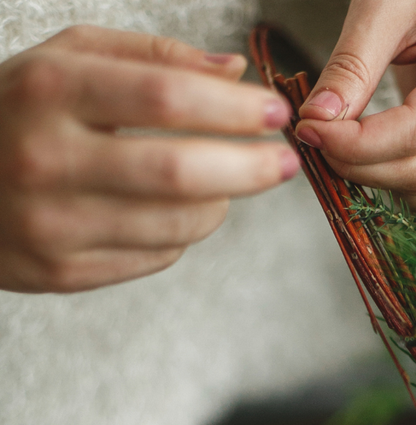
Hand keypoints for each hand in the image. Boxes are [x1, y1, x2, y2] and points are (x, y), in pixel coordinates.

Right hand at [0, 26, 298, 293]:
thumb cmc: (17, 112)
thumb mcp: (64, 61)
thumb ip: (151, 57)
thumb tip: (234, 70)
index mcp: (47, 90)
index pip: (164, 98)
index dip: (232, 108)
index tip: (274, 111)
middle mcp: (46, 157)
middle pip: (179, 170)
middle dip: (249, 167)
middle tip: (283, 161)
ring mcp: (53, 222)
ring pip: (178, 224)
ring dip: (222, 203)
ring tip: (227, 182)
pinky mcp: (63, 271)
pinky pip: (157, 256)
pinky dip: (183, 233)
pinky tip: (176, 211)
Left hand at [294, 0, 415, 205]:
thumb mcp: (383, 5)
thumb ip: (352, 65)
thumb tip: (317, 119)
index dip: (358, 143)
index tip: (310, 129)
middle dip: (361, 164)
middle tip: (315, 136)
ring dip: (381, 179)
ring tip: (342, 145)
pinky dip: (402, 184)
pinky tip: (371, 158)